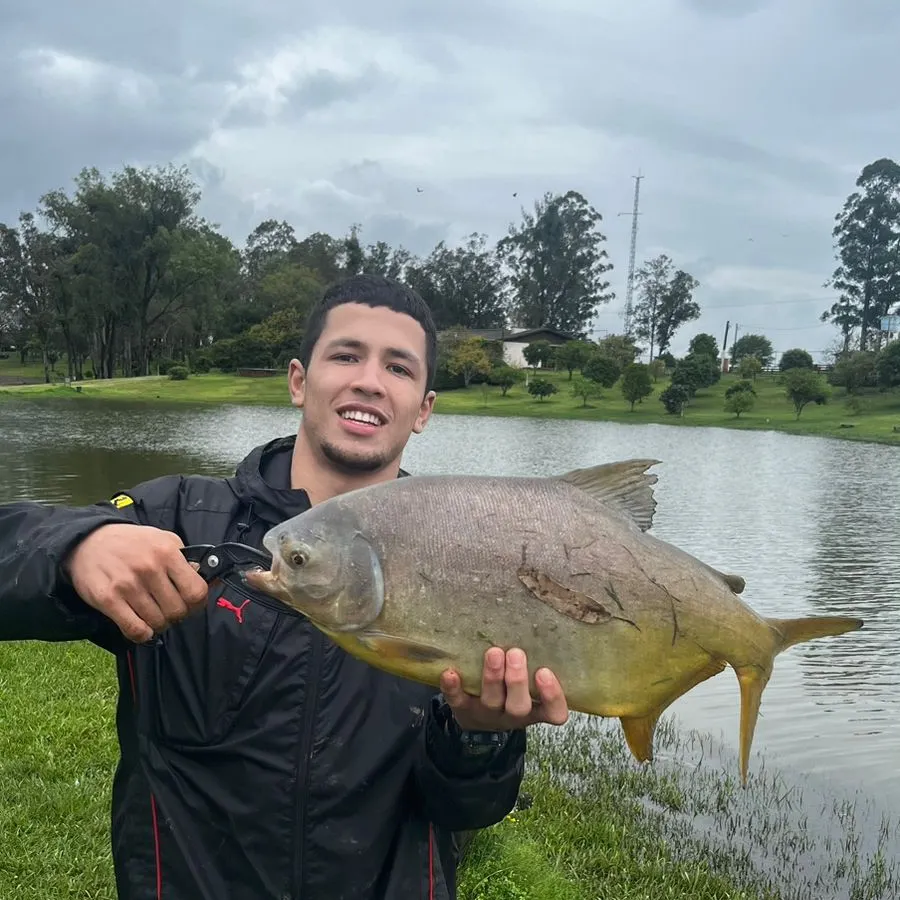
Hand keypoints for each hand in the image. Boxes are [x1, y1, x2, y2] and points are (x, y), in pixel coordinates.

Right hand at [62, 523, 208, 643]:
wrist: (88, 541)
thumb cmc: (131, 542)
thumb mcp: (164, 540)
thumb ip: (185, 558)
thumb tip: (203, 579)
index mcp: (167, 552)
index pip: (195, 591)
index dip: (198, 603)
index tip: (192, 604)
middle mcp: (149, 568)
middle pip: (177, 610)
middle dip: (177, 615)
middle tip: (170, 611)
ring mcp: (127, 585)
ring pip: (157, 622)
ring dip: (159, 624)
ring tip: (154, 615)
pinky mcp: (108, 599)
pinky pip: (135, 629)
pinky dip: (142, 634)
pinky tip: (142, 627)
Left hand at [439, 647, 568, 731]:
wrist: (479, 718)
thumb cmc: (512, 689)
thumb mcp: (529, 682)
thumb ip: (536, 659)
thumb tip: (536, 615)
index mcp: (535, 709)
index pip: (554, 712)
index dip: (552, 696)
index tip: (545, 671)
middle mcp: (513, 714)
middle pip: (519, 706)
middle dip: (517, 680)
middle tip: (516, 653)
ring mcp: (488, 714)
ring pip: (492, 701)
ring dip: (492, 677)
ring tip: (493, 653)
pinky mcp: (463, 710)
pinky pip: (457, 701)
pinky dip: (453, 688)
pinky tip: (450, 672)